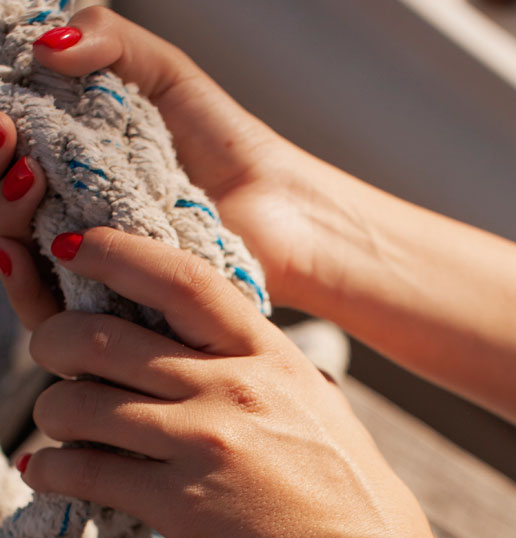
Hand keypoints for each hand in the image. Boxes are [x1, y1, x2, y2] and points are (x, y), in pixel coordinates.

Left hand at [6, 227, 462, 537]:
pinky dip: (53, 469)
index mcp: (269, 356)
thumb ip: (270, 373)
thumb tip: (234, 353)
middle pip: (103, 338)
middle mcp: (231, 389)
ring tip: (58, 428)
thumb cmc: (348, 494)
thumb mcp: (319, 408)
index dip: (114, 251)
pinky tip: (50, 472)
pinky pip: (86, 471)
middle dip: (53, 339)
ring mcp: (204, 445)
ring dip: (52, 412)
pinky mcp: (181, 505)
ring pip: (79, 404)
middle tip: (48, 353)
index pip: (180, 280)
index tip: (72, 244)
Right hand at [15, 6, 328, 306]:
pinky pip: (48, 308)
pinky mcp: (107, 308)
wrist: (276, 208)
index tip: (4, 113)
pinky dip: (23, 282)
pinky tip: (19, 251)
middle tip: (8, 135)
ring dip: (3, 214)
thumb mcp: (163, 73)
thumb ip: (108, 40)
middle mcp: (68, 211)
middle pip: (3, 203)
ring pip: (12, 253)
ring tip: (26, 179)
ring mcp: (86, 263)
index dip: (0, 134)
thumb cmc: (224, 143)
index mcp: (72, 157)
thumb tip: (45, 45)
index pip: (11, 153)